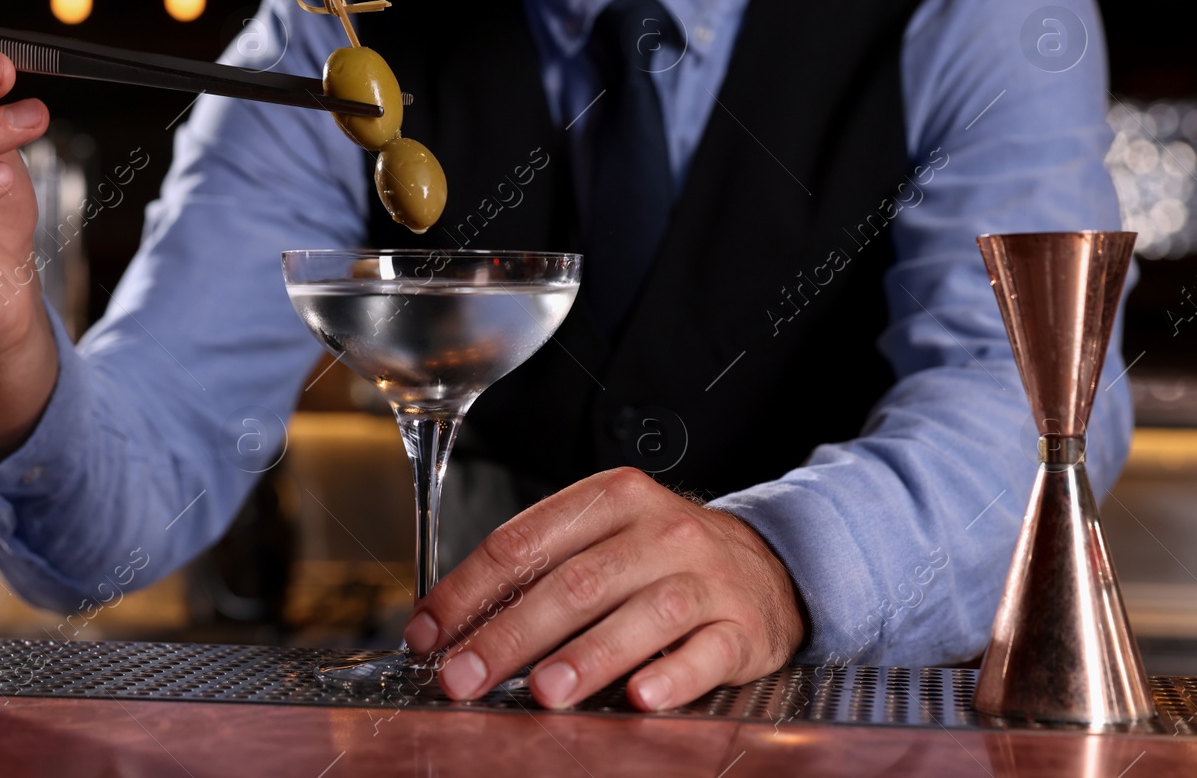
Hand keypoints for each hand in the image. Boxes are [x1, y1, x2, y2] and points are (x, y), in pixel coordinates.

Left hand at [403, 467, 804, 710]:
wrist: (768, 565)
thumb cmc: (662, 556)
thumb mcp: (603, 538)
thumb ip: (540, 569)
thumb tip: (457, 625)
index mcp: (611, 498)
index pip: (524, 540)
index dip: (468, 590)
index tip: (428, 633)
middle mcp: (659, 530)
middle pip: (575, 583)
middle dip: (510, 635)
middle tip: (464, 677)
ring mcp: (705, 577)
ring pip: (641, 614)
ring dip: (588, 655)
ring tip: (544, 690)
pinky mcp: (742, 626)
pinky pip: (706, 652)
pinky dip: (672, 675)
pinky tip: (640, 696)